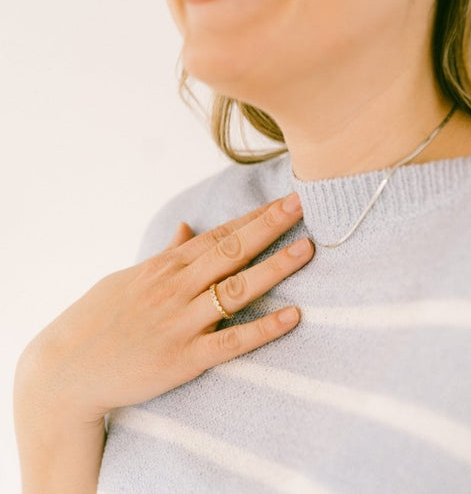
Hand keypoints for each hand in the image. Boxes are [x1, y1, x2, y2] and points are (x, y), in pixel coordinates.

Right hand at [16, 192, 313, 423]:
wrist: (64, 371)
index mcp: (164, 267)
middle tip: (302, 205)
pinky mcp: (183, 359)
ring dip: (273, 268)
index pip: (218, 234)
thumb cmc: (98, 319)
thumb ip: (166, 254)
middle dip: (268, 226)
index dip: (253, 217)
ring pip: (235, 289)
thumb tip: (186, 226)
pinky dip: (263, 329)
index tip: (282, 200)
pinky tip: (292, 316)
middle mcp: (175, 288)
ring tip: (306, 250)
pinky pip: (230, 341)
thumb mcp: (129, 278)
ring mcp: (180, 323)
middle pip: (230, 250)